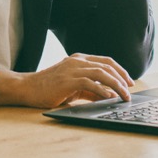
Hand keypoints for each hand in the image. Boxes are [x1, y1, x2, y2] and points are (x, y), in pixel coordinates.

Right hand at [0, 53, 134, 108]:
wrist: (27, 88)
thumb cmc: (48, 88)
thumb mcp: (72, 86)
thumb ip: (89, 89)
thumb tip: (106, 95)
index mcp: (78, 59)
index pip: (105, 61)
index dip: (120, 71)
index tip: (129, 81)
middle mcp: (77, 61)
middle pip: (107, 66)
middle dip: (122, 79)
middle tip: (130, 90)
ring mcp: (72, 69)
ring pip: (102, 74)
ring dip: (116, 85)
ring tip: (124, 96)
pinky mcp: (68, 80)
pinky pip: (90, 84)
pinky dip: (103, 91)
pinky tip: (109, 98)